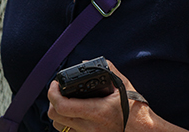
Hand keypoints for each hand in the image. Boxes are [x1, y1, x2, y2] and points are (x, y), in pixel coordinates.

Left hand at [48, 60, 188, 131]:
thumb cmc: (136, 110)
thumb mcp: (123, 85)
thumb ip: (107, 70)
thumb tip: (87, 63)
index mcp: (96, 112)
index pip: (62, 105)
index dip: (52, 93)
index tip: (55, 83)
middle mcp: (89, 128)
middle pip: (55, 116)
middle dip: (52, 101)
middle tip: (58, 90)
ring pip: (58, 126)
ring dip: (58, 112)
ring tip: (65, 101)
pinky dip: (66, 122)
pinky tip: (74, 113)